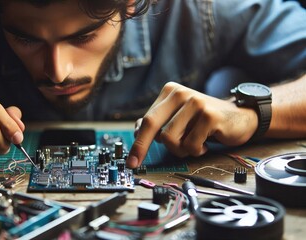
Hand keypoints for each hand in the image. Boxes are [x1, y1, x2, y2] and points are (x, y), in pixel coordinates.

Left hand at [127, 82, 257, 167]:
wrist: (240, 118)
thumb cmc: (204, 121)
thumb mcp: (179, 118)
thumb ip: (159, 123)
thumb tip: (138, 131)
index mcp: (170, 92)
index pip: (147, 119)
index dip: (137, 142)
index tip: (130, 160)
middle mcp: (180, 94)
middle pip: (152, 125)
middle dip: (141, 148)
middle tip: (135, 164)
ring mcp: (195, 103)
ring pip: (170, 139)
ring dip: (180, 150)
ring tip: (193, 143)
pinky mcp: (209, 116)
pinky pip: (190, 145)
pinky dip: (196, 151)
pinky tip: (205, 142)